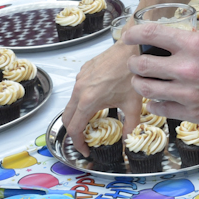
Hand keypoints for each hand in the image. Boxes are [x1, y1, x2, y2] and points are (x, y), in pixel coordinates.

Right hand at [62, 39, 143, 153]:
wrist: (131, 49)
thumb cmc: (131, 74)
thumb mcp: (133, 105)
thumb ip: (130, 127)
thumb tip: (128, 141)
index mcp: (88, 101)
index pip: (74, 129)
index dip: (78, 143)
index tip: (85, 150)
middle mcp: (79, 90)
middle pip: (66, 118)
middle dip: (73, 131)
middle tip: (84, 140)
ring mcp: (80, 79)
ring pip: (70, 103)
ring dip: (77, 115)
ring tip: (90, 122)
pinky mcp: (83, 70)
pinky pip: (77, 89)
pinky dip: (80, 100)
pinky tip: (95, 101)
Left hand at [122, 23, 198, 129]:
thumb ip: (196, 38)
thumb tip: (178, 37)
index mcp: (195, 44)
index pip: (151, 34)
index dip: (134, 35)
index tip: (129, 37)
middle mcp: (188, 67)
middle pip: (141, 64)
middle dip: (134, 62)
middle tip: (136, 63)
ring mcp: (188, 92)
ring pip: (145, 88)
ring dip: (141, 83)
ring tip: (144, 81)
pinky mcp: (192, 112)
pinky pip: (160, 108)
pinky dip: (155, 103)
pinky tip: (160, 98)